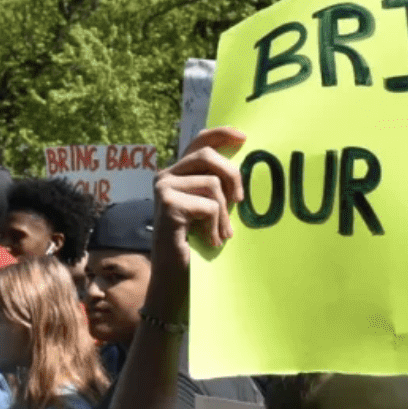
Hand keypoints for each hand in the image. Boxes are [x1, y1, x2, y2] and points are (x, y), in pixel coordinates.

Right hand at [153, 127, 246, 263]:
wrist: (174, 273)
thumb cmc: (195, 241)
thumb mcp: (209, 206)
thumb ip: (217, 185)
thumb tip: (242, 166)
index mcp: (177, 172)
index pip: (199, 142)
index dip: (221, 134)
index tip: (243, 138)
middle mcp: (165, 175)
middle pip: (207, 156)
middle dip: (231, 176)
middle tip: (239, 201)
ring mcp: (164, 188)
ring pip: (212, 184)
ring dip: (224, 213)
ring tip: (222, 233)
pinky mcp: (168, 204)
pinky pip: (208, 206)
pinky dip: (215, 226)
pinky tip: (210, 241)